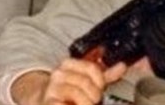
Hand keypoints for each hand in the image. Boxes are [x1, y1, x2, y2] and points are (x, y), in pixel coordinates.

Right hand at [11, 59, 125, 104]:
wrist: (43, 99)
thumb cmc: (67, 91)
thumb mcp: (85, 79)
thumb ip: (104, 74)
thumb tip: (122, 66)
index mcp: (68, 64)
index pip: (93, 69)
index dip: (100, 82)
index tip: (99, 88)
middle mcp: (59, 74)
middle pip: (87, 83)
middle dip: (94, 96)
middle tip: (91, 101)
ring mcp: (52, 88)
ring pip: (79, 96)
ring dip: (86, 104)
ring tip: (82, 104)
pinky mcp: (48, 102)